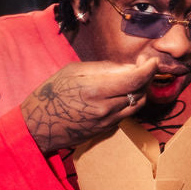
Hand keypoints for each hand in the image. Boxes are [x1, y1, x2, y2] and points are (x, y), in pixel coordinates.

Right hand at [21, 58, 158, 153]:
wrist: (37, 126)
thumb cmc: (51, 93)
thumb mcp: (74, 72)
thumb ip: (105, 68)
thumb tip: (130, 66)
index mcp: (95, 90)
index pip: (135, 79)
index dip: (149, 68)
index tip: (153, 60)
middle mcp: (105, 108)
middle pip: (140, 91)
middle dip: (147, 76)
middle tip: (145, 64)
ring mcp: (107, 121)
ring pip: (137, 103)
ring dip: (142, 89)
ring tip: (136, 76)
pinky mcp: (106, 129)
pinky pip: (127, 112)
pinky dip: (132, 100)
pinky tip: (126, 91)